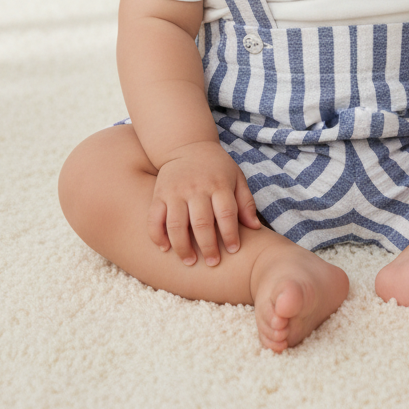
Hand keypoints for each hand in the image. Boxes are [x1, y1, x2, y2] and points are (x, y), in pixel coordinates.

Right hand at [147, 141, 261, 266]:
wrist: (187, 145)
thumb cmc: (216, 167)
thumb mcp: (236, 178)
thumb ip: (246, 202)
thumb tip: (254, 228)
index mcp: (218, 184)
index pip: (226, 213)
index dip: (231, 234)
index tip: (234, 250)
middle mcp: (196, 188)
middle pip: (201, 222)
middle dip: (208, 246)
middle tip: (213, 263)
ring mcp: (175, 191)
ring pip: (176, 225)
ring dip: (182, 247)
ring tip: (189, 261)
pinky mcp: (159, 194)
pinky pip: (154, 218)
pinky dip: (157, 235)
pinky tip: (164, 248)